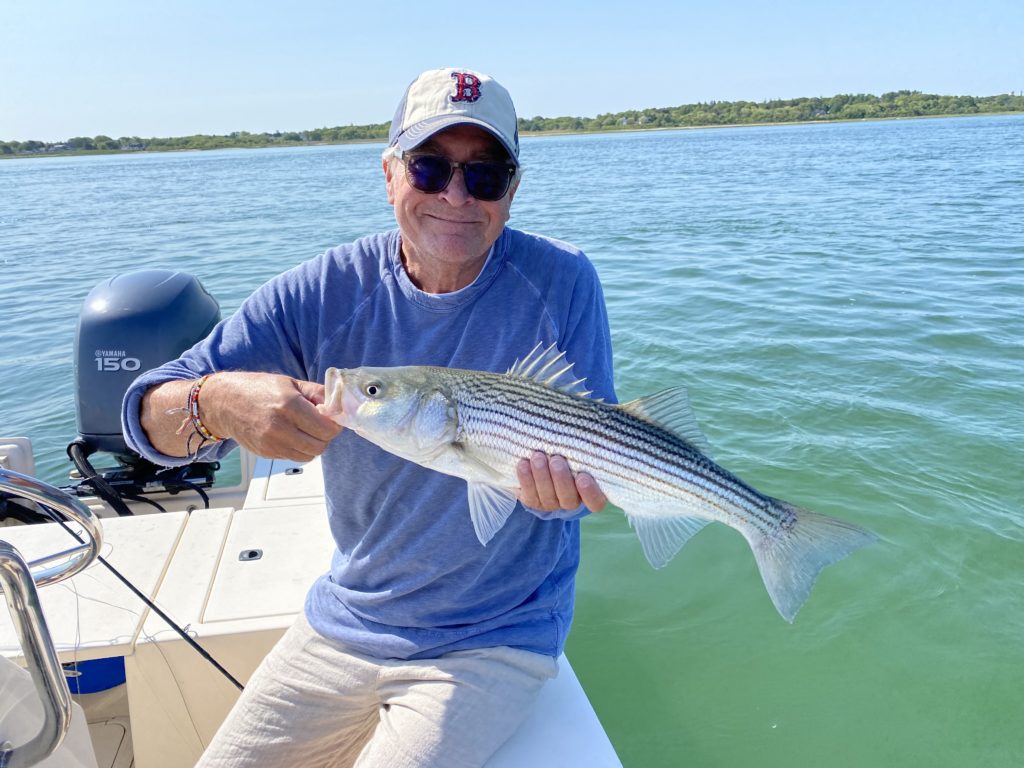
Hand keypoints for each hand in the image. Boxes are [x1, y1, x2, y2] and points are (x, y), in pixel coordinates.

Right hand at [201, 372, 341, 461]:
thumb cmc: (257, 389)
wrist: (223, 403)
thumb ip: (318, 394)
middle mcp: (281, 427)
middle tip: (321, 424)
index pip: (326, 428)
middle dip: (326, 435)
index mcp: (289, 405)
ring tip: (307, 430)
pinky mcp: (267, 453)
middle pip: (320, 445)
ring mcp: (272, 443)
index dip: (334, 424)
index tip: (332, 418)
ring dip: (314, 444)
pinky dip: (300, 449)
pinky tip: (293, 435)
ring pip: (309, 455)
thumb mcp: (291, 383)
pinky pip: (295, 457)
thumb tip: (340, 405)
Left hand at [516, 451, 606, 517]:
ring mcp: (552, 502)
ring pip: (548, 496)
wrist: (543, 454)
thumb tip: (588, 423)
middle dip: (561, 479)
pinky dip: (526, 479)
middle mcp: (572, 500)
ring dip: (542, 476)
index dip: (590, 493)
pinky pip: (530, 495)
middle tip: (556, 460)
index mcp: (590, 491)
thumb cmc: (568, 447)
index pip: (596, 502)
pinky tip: (523, 464)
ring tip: (538, 457)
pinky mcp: (533, 500)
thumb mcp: (578, 446)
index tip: (583, 476)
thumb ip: (583, 443)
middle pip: (569, 499)